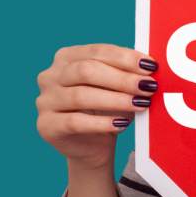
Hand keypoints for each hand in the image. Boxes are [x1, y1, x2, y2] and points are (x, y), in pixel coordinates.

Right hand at [36, 44, 159, 169]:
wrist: (92, 145)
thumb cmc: (106, 109)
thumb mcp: (116, 87)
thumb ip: (127, 72)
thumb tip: (150, 66)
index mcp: (66, 57)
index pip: (96, 51)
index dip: (125, 57)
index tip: (150, 66)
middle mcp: (50, 76)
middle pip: (86, 71)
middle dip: (122, 78)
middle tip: (148, 86)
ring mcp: (45, 101)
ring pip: (81, 96)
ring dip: (116, 99)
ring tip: (141, 104)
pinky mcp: (46, 126)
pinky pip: (75, 122)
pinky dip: (101, 123)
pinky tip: (121, 123)